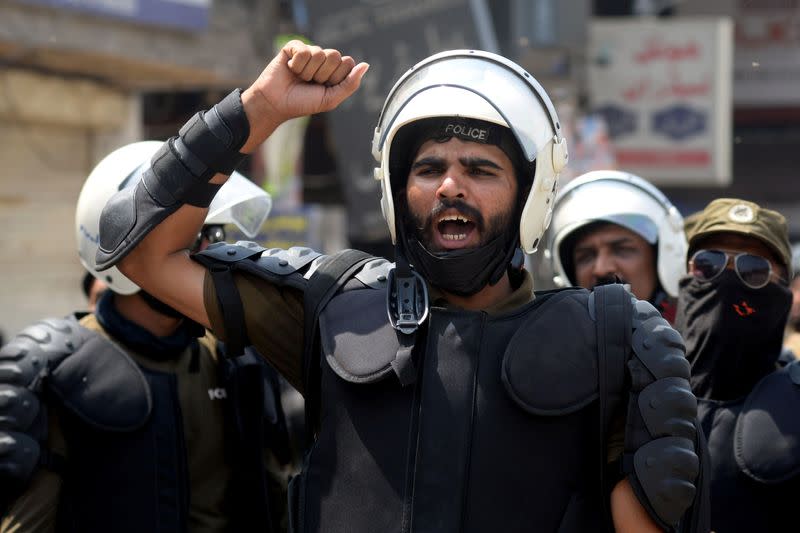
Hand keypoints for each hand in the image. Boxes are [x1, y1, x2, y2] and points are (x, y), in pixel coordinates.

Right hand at [241, 41, 368, 150]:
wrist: (276, 104)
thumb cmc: (302, 103)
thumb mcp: (331, 99)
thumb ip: (350, 83)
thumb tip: (365, 65)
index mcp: (335, 71)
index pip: (348, 63)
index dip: (336, 77)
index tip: (325, 87)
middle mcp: (323, 60)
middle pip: (335, 56)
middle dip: (323, 74)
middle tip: (310, 83)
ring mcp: (309, 52)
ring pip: (319, 53)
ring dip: (308, 72)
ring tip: (299, 78)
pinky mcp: (294, 47)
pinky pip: (304, 50)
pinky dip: (297, 65)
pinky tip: (290, 69)